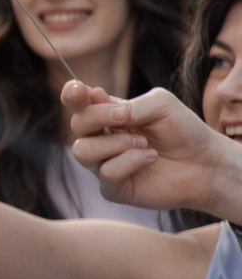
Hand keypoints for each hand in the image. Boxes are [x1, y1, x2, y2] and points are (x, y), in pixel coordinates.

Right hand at [64, 82, 241, 217]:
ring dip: (116, 144)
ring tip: (145, 144)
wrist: (205, 163)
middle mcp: (101, 138)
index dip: (71, 94)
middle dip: (97, 118)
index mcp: (108, 114)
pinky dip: (130, 162)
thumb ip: (131, 105)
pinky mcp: (112, 188)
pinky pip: (106, 173)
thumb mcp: (161, 104)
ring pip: (82, 151)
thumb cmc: (184, 130)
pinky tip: (150, 158)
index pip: (78, 103)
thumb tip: (108, 116)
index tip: (79, 90)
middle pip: (76, 125)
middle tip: (124, 118)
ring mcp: (104, 164)